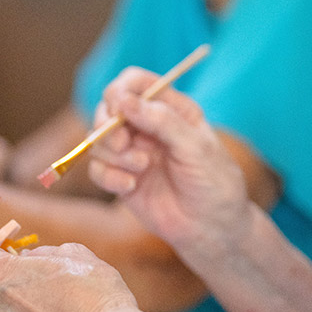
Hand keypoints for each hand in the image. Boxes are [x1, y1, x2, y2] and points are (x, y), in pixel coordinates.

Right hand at [86, 67, 252, 260]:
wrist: (211, 228)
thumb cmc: (214, 183)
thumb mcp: (196, 147)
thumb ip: (161, 121)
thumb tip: (122, 99)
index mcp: (171, 108)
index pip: (134, 82)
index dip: (121, 90)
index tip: (118, 108)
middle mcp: (147, 126)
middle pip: (108, 108)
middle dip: (109, 125)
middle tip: (123, 144)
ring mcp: (133, 152)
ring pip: (98, 139)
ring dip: (113, 154)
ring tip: (141, 169)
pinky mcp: (121, 178)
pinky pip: (97, 169)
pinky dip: (108, 176)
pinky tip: (130, 187)